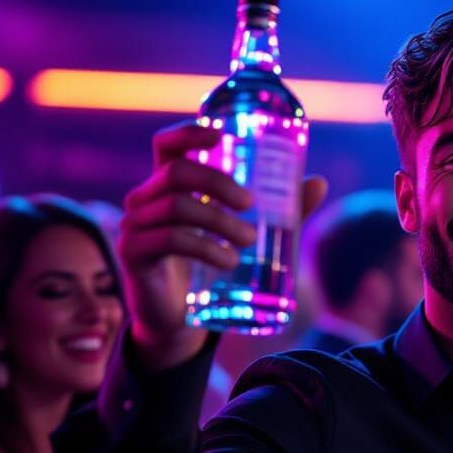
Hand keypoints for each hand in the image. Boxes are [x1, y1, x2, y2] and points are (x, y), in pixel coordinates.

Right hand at [119, 122, 326, 369]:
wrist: (180, 319)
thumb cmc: (212, 264)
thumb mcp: (248, 233)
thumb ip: (281, 210)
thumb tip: (319, 183)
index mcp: (169, 185)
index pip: (167, 145)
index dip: (188, 133)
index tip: (220, 135)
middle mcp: (146, 199)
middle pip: (176, 171)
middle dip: (217, 182)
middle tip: (249, 204)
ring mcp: (135, 225)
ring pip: (177, 206)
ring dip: (219, 221)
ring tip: (248, 240)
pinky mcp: (134, 254)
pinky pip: (169, 239)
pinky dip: (205, 247)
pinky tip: (229, 261)